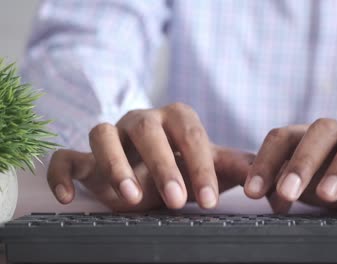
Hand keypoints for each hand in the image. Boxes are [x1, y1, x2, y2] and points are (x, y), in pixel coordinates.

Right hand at [47, 103, 254, 210]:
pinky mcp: (84, 156)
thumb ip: (237, 166)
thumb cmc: (185, 168)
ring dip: (115, 165)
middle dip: (163, 165)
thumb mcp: (211, 167)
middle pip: (147, 130)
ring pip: (103, 133)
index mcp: (175, 119)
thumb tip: (268, 174)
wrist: (152, 170)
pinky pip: (66, 156)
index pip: (190, 135)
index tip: (208, 201)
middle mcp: (141, 120)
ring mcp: (111, 135)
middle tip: (178, 201)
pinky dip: (63, 173)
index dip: (200, 166)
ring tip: (131, 198)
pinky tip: (71, 197)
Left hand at [244, 118, 336, 213]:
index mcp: (308, 137)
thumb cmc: (331, 179)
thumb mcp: (299, 183)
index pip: (282, 138)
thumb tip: (249, 186)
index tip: (252, 193)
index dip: (265, 162)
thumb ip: (275, 183)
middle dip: (301, 162)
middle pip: (320, 132)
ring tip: (326, 196)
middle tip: (286, 192)